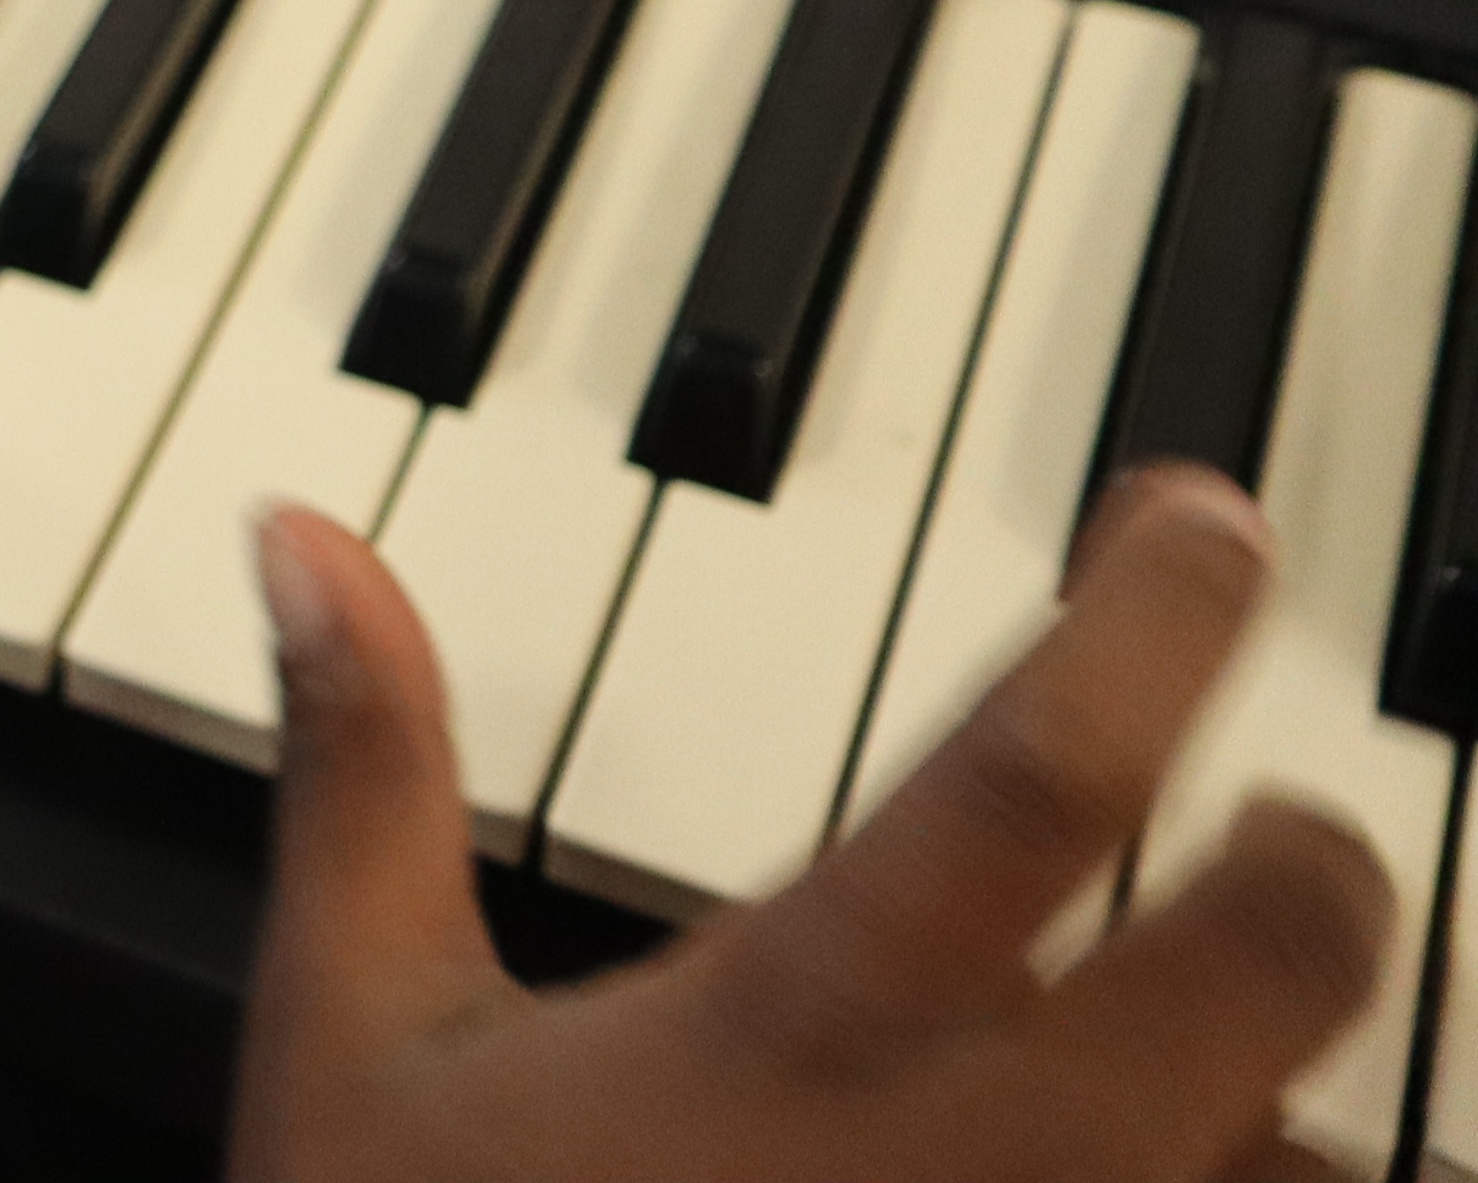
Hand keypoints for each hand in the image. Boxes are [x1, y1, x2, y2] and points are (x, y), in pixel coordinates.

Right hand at [234, 466, 1397, 1180]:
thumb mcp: (355, 1040)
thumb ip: (365, 776)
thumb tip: (309, 537)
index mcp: (795, 1035)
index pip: (1037, 768)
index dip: (1154, 615)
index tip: (1200, 519)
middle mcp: (981, 1164)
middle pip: (1286, 955)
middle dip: (1314, 859)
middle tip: (1275, 823)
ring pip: (1329, 1169)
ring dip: (1292, 1111)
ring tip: (1216, 1086)